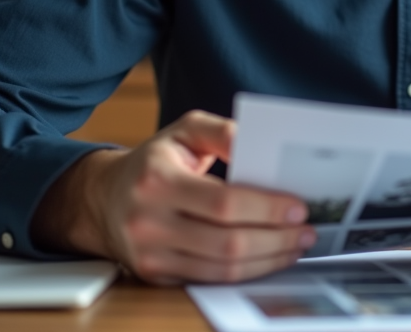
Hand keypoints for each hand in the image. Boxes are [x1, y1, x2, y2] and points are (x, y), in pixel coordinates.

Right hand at [32, 110, 314, 283]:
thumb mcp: (185, 131)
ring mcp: (150, 255)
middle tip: (307, 231)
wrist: (103, 198)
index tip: (299, 207)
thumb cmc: (155, 161)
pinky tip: (268, 259)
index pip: (223, 203)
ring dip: (267, 261)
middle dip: (276, 239)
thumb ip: (222, 131)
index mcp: (157, 180)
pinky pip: (209, 281)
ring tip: (295, 246)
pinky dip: (245, 273)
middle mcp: (149, 222)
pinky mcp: (155, 276)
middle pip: (227, 243)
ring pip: (221, 270)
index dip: (267, 209)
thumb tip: (256, 143)